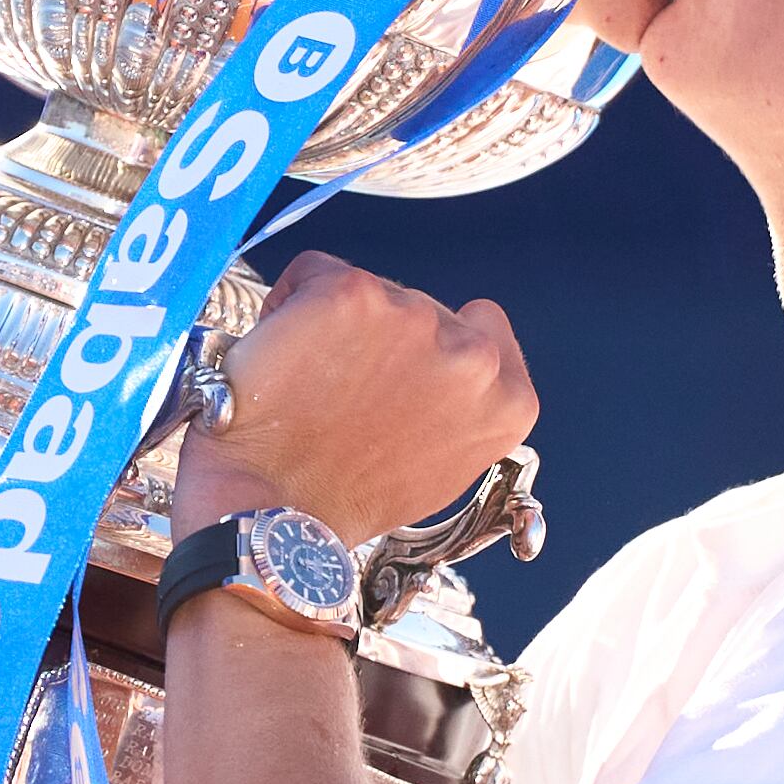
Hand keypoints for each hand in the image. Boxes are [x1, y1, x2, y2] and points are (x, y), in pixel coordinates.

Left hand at [175, 252, 532, 544]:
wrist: (276, 512)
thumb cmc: (345, 499)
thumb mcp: (441, 466)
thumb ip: (458, 407)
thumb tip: (432, 368)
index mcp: (507, 401)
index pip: (486, 326)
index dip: (434, 343)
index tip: (402, 368)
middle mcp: (473, 355)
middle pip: (422, 307)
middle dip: (382, 337)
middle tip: (342, 391)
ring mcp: (414, 317)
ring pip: (370, 289)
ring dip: (339, 321)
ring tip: (310, 382)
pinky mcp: (353, 294)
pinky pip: (313, 271)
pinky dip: (290, 300)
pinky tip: (281, 352)